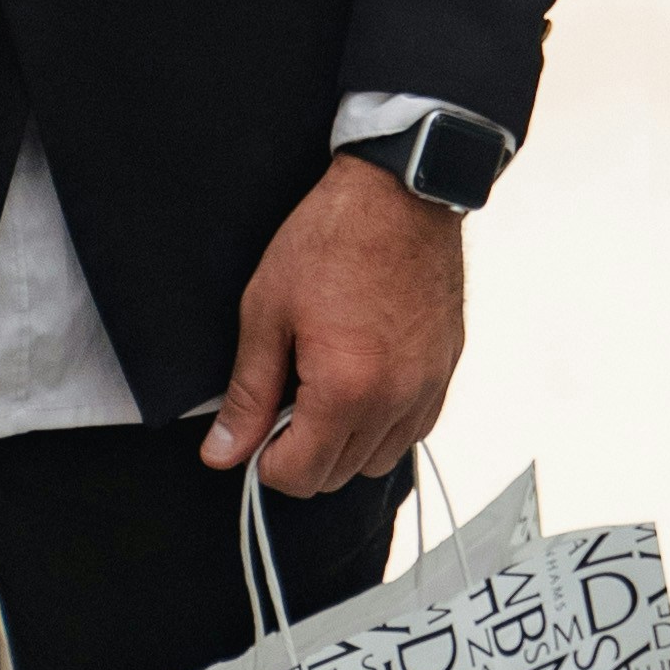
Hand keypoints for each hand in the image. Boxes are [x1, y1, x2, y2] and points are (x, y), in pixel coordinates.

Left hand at [202, 159, 465, 501]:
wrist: (399, 193)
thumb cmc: (332, 239)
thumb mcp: (267, 313)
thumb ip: (247, 394)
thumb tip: (223, 450)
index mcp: (346, 390)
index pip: (300, 476)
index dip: (264, 462)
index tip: (257, 432)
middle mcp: (395, 400)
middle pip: (340, 476)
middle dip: (303, 455)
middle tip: (284, 404)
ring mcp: (427, 387)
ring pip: (381, 460)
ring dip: (345, 444)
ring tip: (324, 390)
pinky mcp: (446, 370)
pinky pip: (414, 429)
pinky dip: (384, 424)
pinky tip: (362, 382)